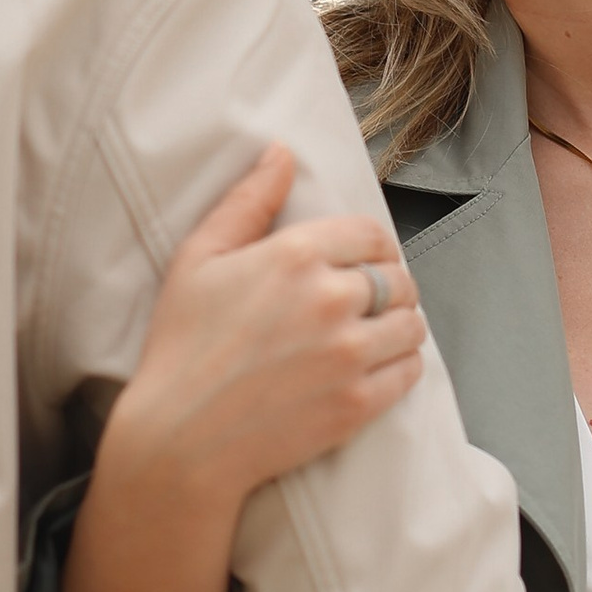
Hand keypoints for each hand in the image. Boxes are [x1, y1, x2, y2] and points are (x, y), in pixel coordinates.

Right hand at [59, 145, 424, 591]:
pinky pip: (409, 370)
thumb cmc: (182, 345)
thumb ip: (248, 201)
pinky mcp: (358, 403)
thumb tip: (282, 153)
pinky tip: (373, 366)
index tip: (357, 263)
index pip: (371, 234)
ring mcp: (349, 355)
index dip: (369, 247)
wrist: (181, 439)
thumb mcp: (199, 259)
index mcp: (296, 255)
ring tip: (372, 333)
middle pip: (398, 278)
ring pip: (411, 324)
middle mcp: (332, 299)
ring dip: (399, 325)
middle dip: (387, 285)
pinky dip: (401, 364)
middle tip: (363, 302)